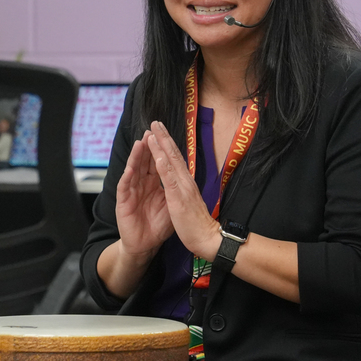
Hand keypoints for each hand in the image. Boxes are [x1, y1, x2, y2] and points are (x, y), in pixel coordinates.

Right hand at [115, 133, 173, 261]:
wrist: (146, 245)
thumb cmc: (158, 226)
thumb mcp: (172, 204)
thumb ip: (172, 187)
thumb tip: (181, 173)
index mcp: (155, 183)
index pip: (158, 161)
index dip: (160, 147)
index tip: (163, 133)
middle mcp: (143, 184)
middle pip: (145, 161)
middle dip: (148, 145)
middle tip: (150, 129)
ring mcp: (132, 192)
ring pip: (134, 170)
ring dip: (137, 156)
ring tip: (140, 143)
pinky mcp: (124, 203)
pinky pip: (125, 188)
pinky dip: (127, 177)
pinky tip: (130, 169)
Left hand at [146, 121, 219, 260]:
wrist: (207, 237)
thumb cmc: (197, 222)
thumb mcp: (189, 201)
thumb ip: (184, 189)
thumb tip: (181, 180)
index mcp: (186, 182)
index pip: (176, 159)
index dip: (168, 144)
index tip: (160, 130)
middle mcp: (186, 180)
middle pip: (174, 155)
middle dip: (164, 137)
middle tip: (155, 122)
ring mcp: (183, 187)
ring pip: (171, 162)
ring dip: (161, 146)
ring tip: (153, 132)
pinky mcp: (179, 198)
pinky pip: (170, 180)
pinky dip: (164, 167)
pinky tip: (158, 156)